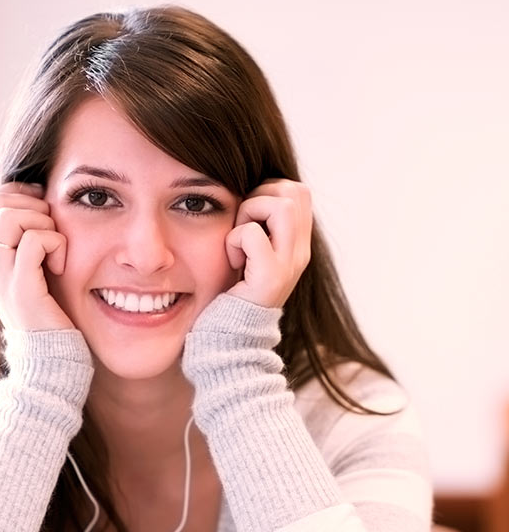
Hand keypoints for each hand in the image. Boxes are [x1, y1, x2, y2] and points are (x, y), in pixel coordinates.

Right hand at [0, 182, 73, 330]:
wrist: (50, 360)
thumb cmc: (51, 316)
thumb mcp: (35, 276)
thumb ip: (28, 247)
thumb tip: (41, 208)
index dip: (16, 196)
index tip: (43, 213)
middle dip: (30, 205)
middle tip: (51, 231)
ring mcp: (1, 277)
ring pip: (8, 216)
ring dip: (41, 221)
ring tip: (56, 248)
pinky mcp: (22, 289)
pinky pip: (33, 241)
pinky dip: (55, 243)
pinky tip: (62, 266)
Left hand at [225, 179, 311, 307]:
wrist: (231, 341)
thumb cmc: (231, 298)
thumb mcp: (250, 258)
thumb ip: (259, 229)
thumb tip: (247, 193)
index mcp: (297, 246)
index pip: (299, 192)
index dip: (269, 191)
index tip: (248, 218)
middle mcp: (300, 254)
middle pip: (296, 191)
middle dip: (260, 196)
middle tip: (242, 226)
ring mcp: (289, 265)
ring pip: (281, 205)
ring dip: (248, 214)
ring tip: (238, 243)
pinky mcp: (270, 277)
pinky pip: (252, 234)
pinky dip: (235, 241)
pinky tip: (233, 263)